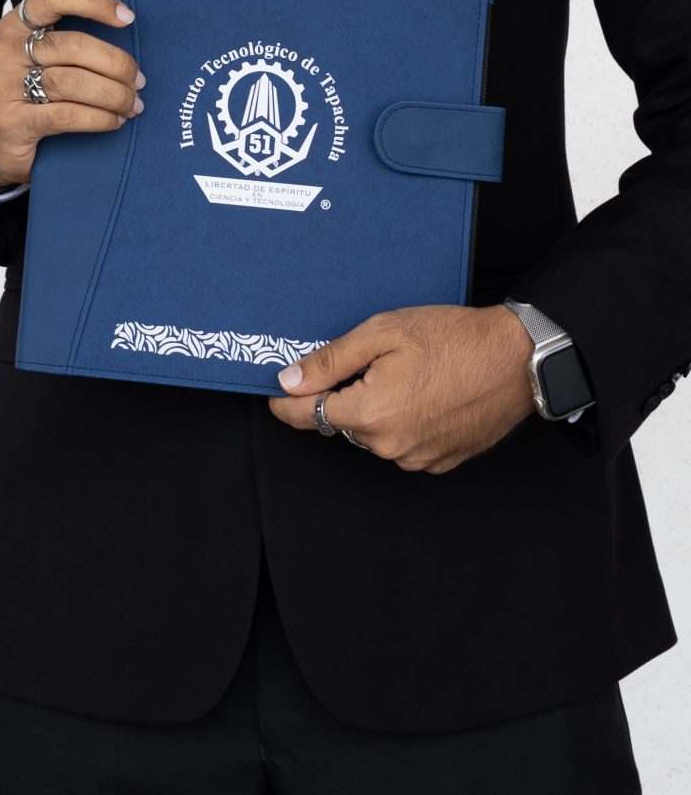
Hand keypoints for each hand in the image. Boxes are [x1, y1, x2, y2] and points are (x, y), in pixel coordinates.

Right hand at [0, 0, 143, 190]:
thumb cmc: (32, 96)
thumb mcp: (42, 61)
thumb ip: (72, 45)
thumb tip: (128, 38)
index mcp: (15, 26)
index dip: (94, 2)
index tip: (128, 17)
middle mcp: (6, 50)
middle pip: (73, 45)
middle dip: (116, 64)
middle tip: (138, 82)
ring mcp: (5, 86)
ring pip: (72, 81)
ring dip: (112, 94)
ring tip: (132, 105)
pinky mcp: (12, 123)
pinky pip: (67, 115)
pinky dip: (98, 118)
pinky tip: (114, 122)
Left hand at [268, 304, 535, 472]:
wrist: (517, 359)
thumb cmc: (453, 338)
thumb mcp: (382, 333)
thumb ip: (330, 360)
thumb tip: (289, 381)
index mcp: (370, 413)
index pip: (304, 416)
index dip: (286, 401)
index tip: (278, 390)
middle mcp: (390, 446)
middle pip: (342, 422)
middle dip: (345, 394)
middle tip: (372, 361)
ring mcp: (417, 458)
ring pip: (374, 434)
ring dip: (377, 409)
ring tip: (408, 373)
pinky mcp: (440, 462)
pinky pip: (403, 443)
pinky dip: (404, 421)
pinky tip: (426, 393)